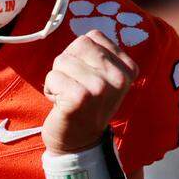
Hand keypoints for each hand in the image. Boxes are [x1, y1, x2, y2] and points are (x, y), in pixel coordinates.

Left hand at [42, 30, 138, 153]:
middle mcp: (118, 77)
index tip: (85, 76)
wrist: (80, 143)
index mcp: (127, 68)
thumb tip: (85, 36)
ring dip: (57, 78)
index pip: (93, 36)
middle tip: (73, 85)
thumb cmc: (85, 105)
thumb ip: (98, 54)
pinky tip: (61, 104)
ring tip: (67, 96)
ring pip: (62, 60)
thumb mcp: (102, 77)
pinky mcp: (79, 98)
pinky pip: (52, 77)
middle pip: (78, 44)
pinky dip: (50, 89)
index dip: (79, 54)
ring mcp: (100, 88)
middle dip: (67, 63)